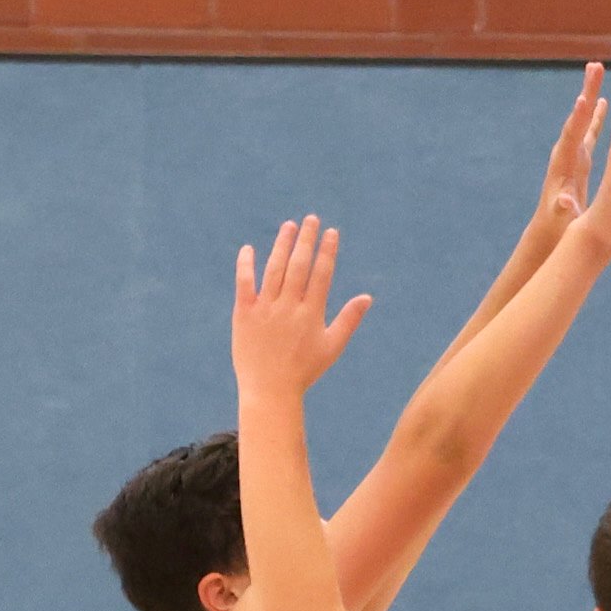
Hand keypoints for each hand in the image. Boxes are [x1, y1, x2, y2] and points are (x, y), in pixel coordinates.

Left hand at [233, 216, 372, 399]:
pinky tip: (249, 248)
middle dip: (306, 239)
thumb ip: (349, 320)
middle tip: (311, 219)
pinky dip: (246, 265)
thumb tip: (367, 297)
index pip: (321, 274)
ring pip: (274, 269)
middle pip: (299, 265)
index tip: (330, 232)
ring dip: (282, 245)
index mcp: (311, 314)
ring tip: (289, 226)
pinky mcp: (243, 314)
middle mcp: (288, 307)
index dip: (327, 251)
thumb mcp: (331, 347)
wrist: (269, 391)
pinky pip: (244, 283)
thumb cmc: (303, 371)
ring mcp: (265, 309)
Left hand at [526, 65, 605, 245]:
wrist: (550, 228)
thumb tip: (565, 202)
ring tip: (597, 70)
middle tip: (595, 66)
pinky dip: (596, 115)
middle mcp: (566, 152)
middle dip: (588, 91)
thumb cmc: (560, 223)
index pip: (573, 135)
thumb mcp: (564, 216)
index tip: (586, 96)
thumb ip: (565, 206)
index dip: (579, 117)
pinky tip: (604, 100)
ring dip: (591, 94)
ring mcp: (573, 153)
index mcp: (564, 163)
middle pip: (579, 116)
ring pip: (584, 118)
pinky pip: (590, 130)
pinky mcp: (579, 158)